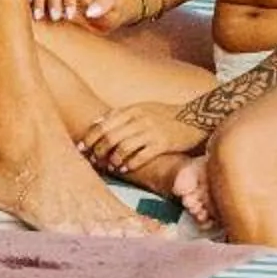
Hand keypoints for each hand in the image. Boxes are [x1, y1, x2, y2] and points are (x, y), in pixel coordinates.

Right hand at [31, 0, 136, 31]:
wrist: (110, 16)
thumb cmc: (114, 10)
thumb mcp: (115, 6)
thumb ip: (105, 5)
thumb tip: (90, 12)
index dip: (67, 1)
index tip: (69, 17)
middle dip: (51, 4)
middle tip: (55, 18)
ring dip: (37, 5)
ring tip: (37, 18)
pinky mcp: (51, 6)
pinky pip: (35, 3)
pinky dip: (29, 8)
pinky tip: (28, 18)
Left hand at [79, 101, 205, 179]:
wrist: (195, 118)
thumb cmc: (165, 115)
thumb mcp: (143, 108)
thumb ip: (121, 115)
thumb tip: (97, 123)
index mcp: (133, 109)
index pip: (104, 123)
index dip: (90, 137)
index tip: (81, 147)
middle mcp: (140, 119)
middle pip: (110, 136)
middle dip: (97, 150)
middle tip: (92, 160)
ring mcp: (151, 131)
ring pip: (123, 147)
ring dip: (112, 159)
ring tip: (109, 165)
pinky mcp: (163, 144)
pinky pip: (141, 156)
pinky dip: (129, 164)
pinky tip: (124, 168)